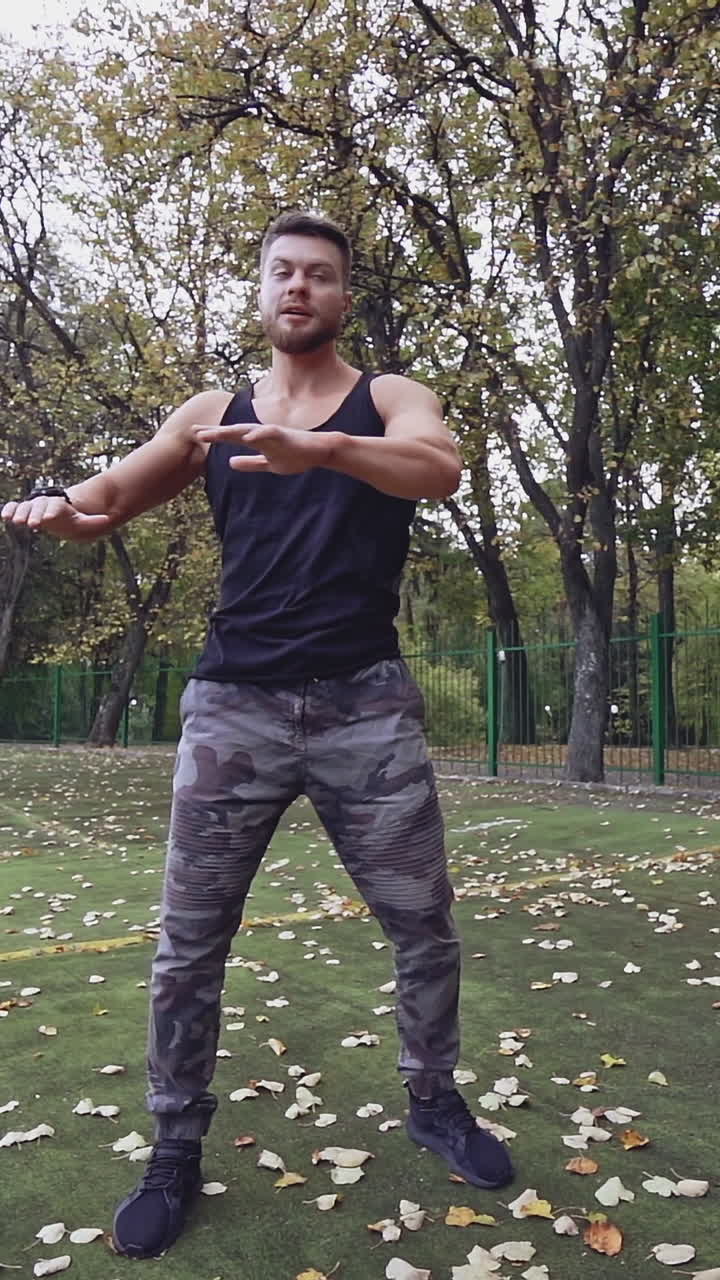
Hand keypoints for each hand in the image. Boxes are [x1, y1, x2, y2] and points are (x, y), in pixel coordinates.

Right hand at [1, 496, 112, 541]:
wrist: (62, 516)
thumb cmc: (73, 520)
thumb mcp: (85, 523)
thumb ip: (95, 521)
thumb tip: (108, 519)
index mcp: (60, 506)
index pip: (55, 508)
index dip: (51, 512)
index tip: (47, 519)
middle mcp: (45, 504)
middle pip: (39, 507)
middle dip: (34, 514)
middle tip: (31, 524)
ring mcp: (34, 507)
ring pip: (26, 507)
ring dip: (20, 513)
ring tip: (14, 521)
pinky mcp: (26, 511)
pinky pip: (16, 508)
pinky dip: (9, 510)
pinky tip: (4, 516)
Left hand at [192, 423, 335, 475]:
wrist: (319, 451)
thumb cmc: (295, 455)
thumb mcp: (269, 464)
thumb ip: (250, 463)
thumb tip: (230, 463)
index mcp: (256, 441)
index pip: (231, 437)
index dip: (214, 436)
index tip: (195, 434)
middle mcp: (261, 434)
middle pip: (234, 432)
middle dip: (215, 432)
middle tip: (195, 431)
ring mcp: (272, 433)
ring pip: (247, 430)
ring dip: (230, 431)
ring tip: (213, 433)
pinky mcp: (285, 436)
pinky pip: (269, 434)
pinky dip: (258, 435)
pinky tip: (246, 438)